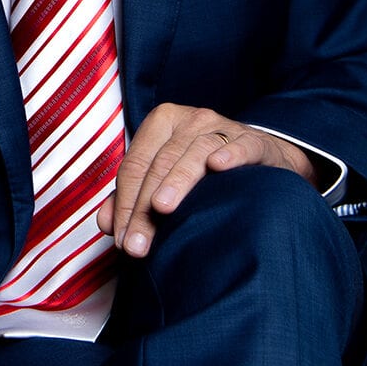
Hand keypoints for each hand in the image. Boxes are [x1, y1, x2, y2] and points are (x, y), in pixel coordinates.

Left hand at [96, 104, 316, 257]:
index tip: (123, 241)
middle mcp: (190, 120)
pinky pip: (240, 145)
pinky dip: (229, 154)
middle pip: (160, 163)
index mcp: (161, 124)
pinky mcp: (253, 140)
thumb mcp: (164, 181)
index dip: (126, 204)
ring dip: (177, 182)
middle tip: (138, 245)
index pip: (135, 165)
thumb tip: (106, 224)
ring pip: (194, 153)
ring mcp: (222, 126)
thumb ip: (131, 199)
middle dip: (145, 207)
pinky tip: (218, 167)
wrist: (260, 162)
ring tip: (163, 209)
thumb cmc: (204, 173)